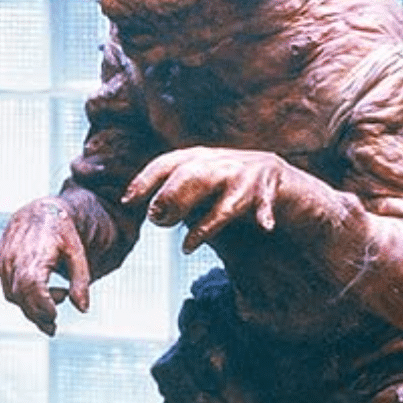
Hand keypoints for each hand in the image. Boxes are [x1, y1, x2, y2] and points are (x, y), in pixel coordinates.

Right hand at [0, 198, 90, 335]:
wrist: (43, 208)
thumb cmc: (63, 230)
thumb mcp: (77, 253)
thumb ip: (81, 281)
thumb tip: (83, 309)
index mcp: (35, 259)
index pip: (33, 292)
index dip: (43, 308)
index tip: (54, 316)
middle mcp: (15, 260)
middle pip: (20, 297)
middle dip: (37, 314)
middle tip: (54, 319)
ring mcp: (4, 258)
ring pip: (9, 292)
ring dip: (26, 303)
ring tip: (49, 295)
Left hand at [122, 147, 280, 252]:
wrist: (274, 174)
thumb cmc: (226, 182)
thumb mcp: (197, 179)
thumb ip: (176, 191)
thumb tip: (151, 214)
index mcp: (198, 157)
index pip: (166, 163)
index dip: (145, 181)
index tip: (128, 201)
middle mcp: (218, 163)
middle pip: (190, 176)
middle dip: (171, 199)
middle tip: (157, 222)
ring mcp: (242, 177)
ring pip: (222, 198)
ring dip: (204, 224)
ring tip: (187, 244)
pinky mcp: (265, 191)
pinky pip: (263, 205)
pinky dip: (264, 215)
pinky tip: (265, 227)